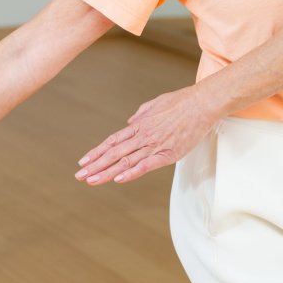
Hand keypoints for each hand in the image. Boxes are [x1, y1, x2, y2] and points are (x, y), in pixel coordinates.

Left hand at [76, 86, 222, 184]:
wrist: (202, 103)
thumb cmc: (183, 102)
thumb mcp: (156, 103)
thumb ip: (141, 114)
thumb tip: (129, 123)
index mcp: (140, 125)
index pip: (113, 141)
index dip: (97, 152)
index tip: (84, 161)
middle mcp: (143, 136)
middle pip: (114, 153)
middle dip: (95, 165)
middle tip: (79, 176)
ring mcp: (155, 145)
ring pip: (126, 161)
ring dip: (107, 172)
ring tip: (91, 180)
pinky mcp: (168, 153)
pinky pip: (146, 165)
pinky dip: (131, 173)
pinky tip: (118, 179)